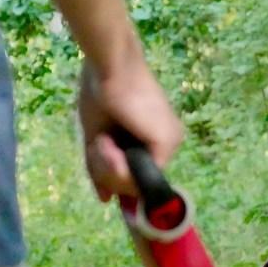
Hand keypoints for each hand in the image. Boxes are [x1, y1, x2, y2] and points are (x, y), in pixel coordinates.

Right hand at [77, 56, 182, 201]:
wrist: (108, 66)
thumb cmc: (101, 93)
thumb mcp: (97, 139)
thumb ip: (102, 170)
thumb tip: (105, 200)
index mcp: (154, 140)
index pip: (135, 177)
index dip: (115, 178)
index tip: (100, 167)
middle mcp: (168, 144)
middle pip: (134, 184)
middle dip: (107, 171)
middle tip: (98, 142)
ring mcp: (170, 144)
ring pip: (134, 184)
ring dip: (108, 166)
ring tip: (102, 138)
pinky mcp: (166, 143)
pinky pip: (135, 177)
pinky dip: (115, 165)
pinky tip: (108, 141)